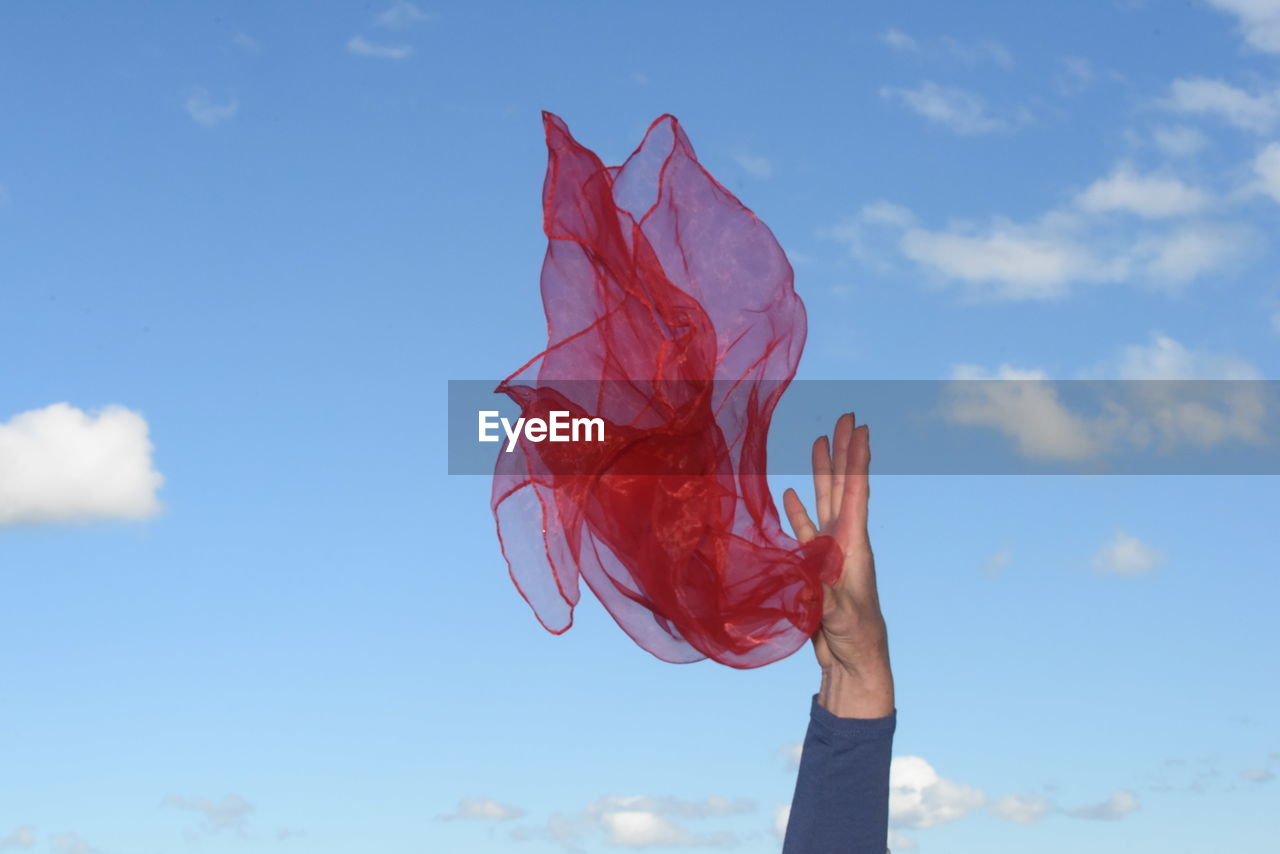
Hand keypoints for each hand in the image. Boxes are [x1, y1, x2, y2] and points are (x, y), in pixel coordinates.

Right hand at [783, 412, 893, 717]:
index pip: (856, 491)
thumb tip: (802, 561)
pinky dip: (799, 512)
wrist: (853, 659)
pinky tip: (791, 494)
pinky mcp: (816, 567)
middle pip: (843, 486)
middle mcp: (845, 539)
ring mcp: (831, 551)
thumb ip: (820, 583)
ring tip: (819, 442)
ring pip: (825, 502)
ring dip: (822, 473)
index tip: (860, 428)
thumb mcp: (838, 607)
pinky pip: (805, 532)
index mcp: (854, 543)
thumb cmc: (852, 634)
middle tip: (846, 417)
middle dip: (843, 452)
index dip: (857, 459)